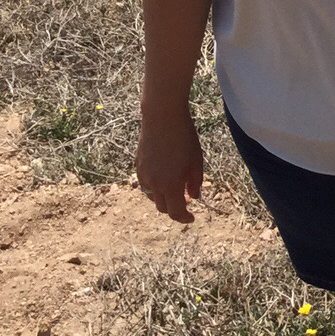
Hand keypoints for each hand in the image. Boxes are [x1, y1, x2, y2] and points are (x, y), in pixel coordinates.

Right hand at [135, 102, 203, 223]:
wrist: (162, 117)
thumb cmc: (184, 137)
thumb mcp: (196, 161)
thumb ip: (195, 183)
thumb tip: (193, 197)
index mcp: (171, 185)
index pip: (175, 212)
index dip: (184, 218)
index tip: (191, 217)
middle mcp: (154, 184)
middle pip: (163, 207)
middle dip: (175, 207)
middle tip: (186, 199)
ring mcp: (144, 175)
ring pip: (152, 196)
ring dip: (163, 197)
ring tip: (174, 188)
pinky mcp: (138, 165)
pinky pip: (145, 184)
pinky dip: (154, 187)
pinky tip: (162, 177)